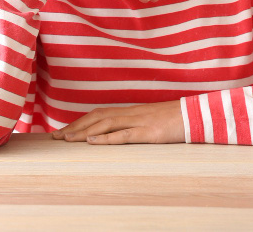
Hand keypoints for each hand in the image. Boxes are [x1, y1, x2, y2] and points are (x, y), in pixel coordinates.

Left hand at [51, 101, 184, 144]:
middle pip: (96, 117)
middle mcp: (130, 113)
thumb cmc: (173, 119)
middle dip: (75, 127)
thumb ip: (133, 123)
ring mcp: (138, 121)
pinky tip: (93, 142)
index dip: (79, 122)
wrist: (196, 115)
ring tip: (68, 140)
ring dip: (84, 132)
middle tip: (56, 138)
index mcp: (129, 110)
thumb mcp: (149, 120)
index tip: (63, 132)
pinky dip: (106, 138)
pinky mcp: (148, 132)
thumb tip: (115, 131)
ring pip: (105, 125)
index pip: (98, 114)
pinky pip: (124, 134)